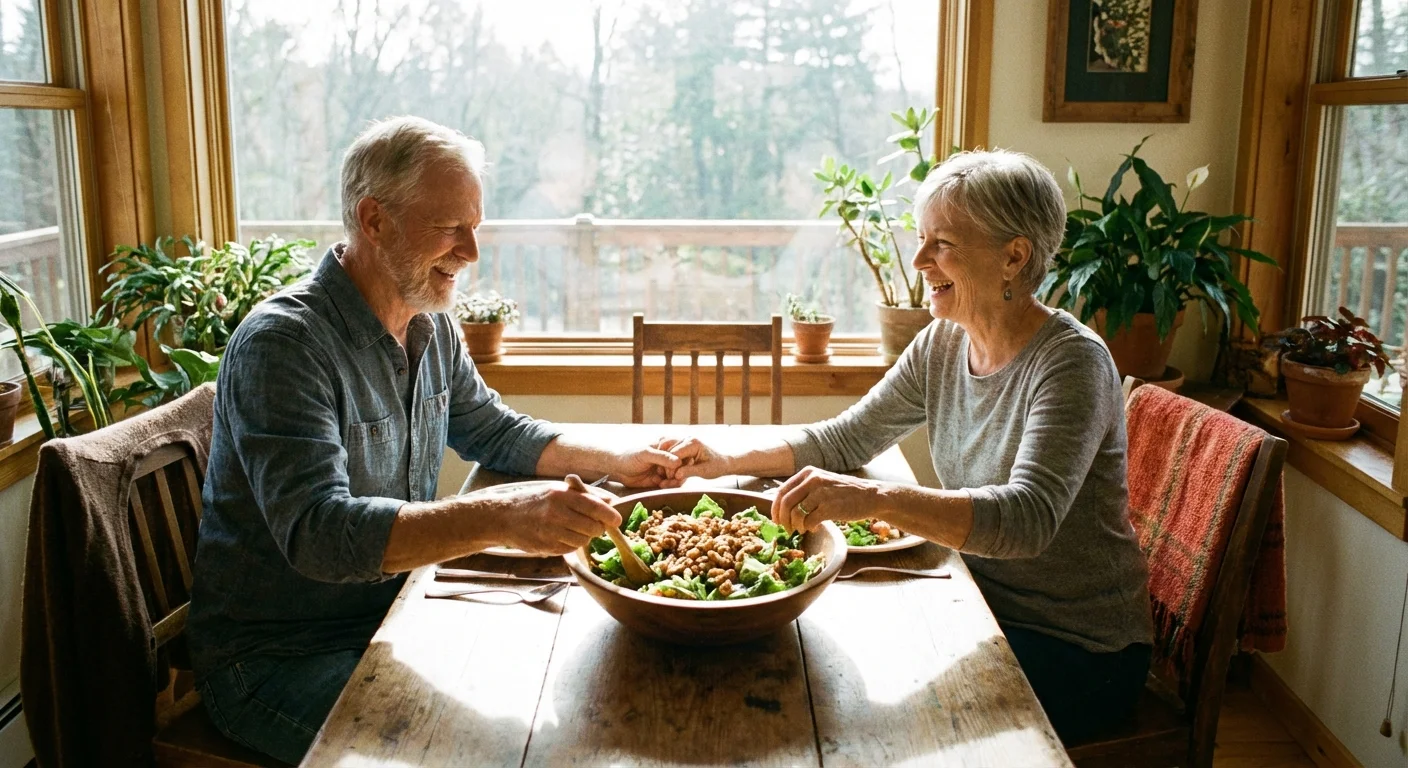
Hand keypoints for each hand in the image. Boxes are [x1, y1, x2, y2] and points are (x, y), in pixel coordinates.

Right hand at [488, 475, 621, 555]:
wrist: (504, 517)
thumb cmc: (534, 500)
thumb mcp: (558, 490)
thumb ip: (585, 494)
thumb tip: (611, 500)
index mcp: (562, 496)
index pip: (595, 507)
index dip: (610, 515)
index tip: (617, 520)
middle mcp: (557, 513)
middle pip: (593, 527)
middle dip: (598, 527)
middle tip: (594, 524)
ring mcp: (551, 532)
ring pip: (583, 540)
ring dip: (585, 537)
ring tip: (574, 528)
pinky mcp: (547, 547)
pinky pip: (571, 549)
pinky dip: (572, 544)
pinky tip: (562, 535)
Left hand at [604, 443, 682, 486]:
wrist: (618, 470)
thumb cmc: (630, 457)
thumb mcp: (646, 454)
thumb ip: (662, 457)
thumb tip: (678, 462)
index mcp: (666, 445)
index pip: (682, 451)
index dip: (682, 460)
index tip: (675, 468)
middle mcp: (668, 456)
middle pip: (682, 465)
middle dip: (678, 472)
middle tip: (669, 477)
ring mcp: (665, 468)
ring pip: (678, 475)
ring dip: (673, 480)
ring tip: (663, 483)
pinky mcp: (662, 479)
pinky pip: (670, 483)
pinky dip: (668, 485)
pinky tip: (660, 485)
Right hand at [651, 436, 732, 486]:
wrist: (723, 463)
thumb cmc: (716, 467)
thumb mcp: (704, 471)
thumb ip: (690, 472)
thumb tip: (676, 475)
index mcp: (693, 443)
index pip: (675, 454)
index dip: (670, 467)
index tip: (670, 478)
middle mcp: (687, 438)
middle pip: (668, 451)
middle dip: (666, 465)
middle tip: (667, 478)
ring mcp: (684, 440)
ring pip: (667, 449)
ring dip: (665, 462)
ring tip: (668, 475)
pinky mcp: (682, 445)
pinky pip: (670, 450)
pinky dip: (668, 460)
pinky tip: (670, 470)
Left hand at [772, 465, 887, 533]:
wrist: (870, 496)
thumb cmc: (844, 492)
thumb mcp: (822, 482)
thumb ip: (804, 489)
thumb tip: (780, 505)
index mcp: (808, 473)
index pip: (782, 491)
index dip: (775, 508)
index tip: (776, 519)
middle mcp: (813, 480)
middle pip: (785, 504)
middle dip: (783, 520)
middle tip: (788, 529)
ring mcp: (821, 493)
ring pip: (795, 514)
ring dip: (796, 526)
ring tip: (804, 529)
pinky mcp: (829, 508)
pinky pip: (809, 522)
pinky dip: (809, 528)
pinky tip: (816, 528)